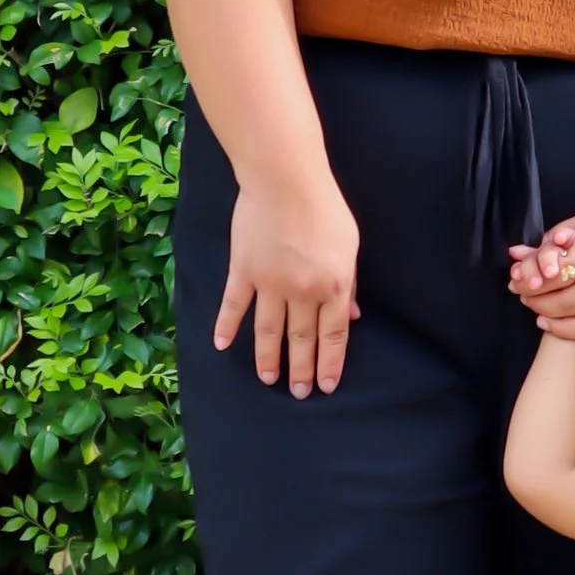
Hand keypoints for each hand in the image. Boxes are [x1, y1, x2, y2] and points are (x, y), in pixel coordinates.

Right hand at [215, 169, 360, 396]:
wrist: (285, 180)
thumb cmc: (325, 208)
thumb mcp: (349, 246)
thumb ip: (349, 284)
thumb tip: (352, 316)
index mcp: (334, 286)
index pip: (333, 336)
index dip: (329, 364)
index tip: (325, 386)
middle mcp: (302, 292)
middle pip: (301, 340)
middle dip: (301, 370)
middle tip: (298, 393)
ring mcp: (269, 284)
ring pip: (268, 331)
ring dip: (268, 358)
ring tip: (269, 379)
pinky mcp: (243, 271)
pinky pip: (233, 306)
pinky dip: (226, 327)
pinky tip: (221, 346)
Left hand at [511, 173, 574, 337]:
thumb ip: (553, 241)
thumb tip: (519, 255)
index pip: (552, 277)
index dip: (528, 280)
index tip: (517, 279)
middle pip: (564, 303)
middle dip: (536, 301)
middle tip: (523, 296)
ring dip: (557, 322)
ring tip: (541, 316)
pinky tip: (569, 322)